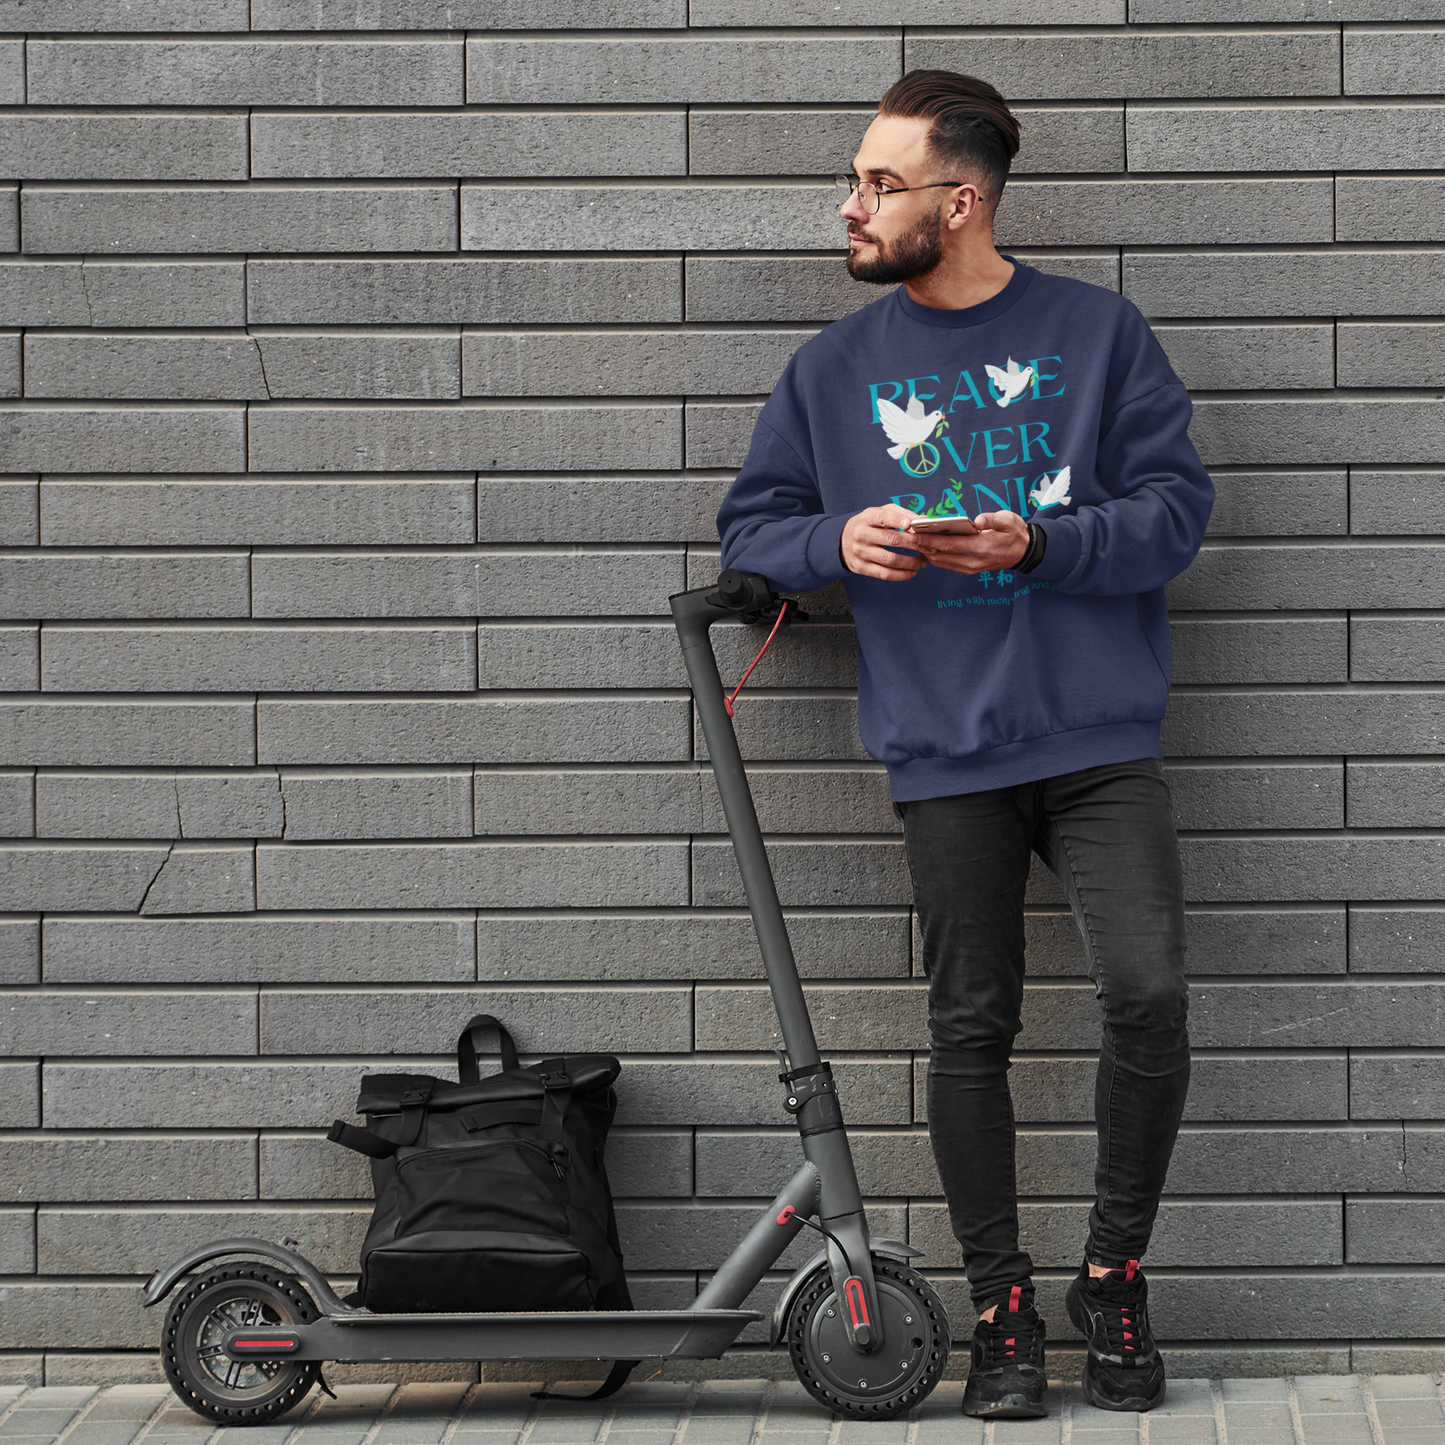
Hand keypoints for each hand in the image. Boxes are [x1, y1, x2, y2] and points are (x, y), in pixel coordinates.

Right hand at [840, 504, 928, 580]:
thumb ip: (902, 514)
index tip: (912, 525)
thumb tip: (923, 521)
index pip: (884, 517)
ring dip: (911, 562)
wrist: (842, 541)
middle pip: (892, 540)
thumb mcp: (881, 513)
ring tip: (923, 562)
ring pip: (890, 560)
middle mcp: (861, 534)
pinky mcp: (861, 567)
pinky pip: (884, 574)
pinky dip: (901, 575)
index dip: (899, 520)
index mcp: (868, 517)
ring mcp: (860, 552)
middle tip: (929, 547)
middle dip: (914, 544)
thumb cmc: (870, 525)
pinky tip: (912, 572)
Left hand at [905, 510, 1028, 574]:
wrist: (1024, 552)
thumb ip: (992, 519)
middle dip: (922, 544)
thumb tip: (977, 520)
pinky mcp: (967, 568)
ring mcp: (969, 567)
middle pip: (940, 554)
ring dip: (925, 550)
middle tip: (906, 533)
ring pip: (940, 560)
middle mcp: (972, 561)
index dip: (929, 538)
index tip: (914, 532)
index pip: (948, 544)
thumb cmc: (1015, 533)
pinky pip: (945, 563)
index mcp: (980, 548)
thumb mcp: (1009, 520)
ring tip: (912, 538)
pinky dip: (933, 554)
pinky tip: (925, 544)